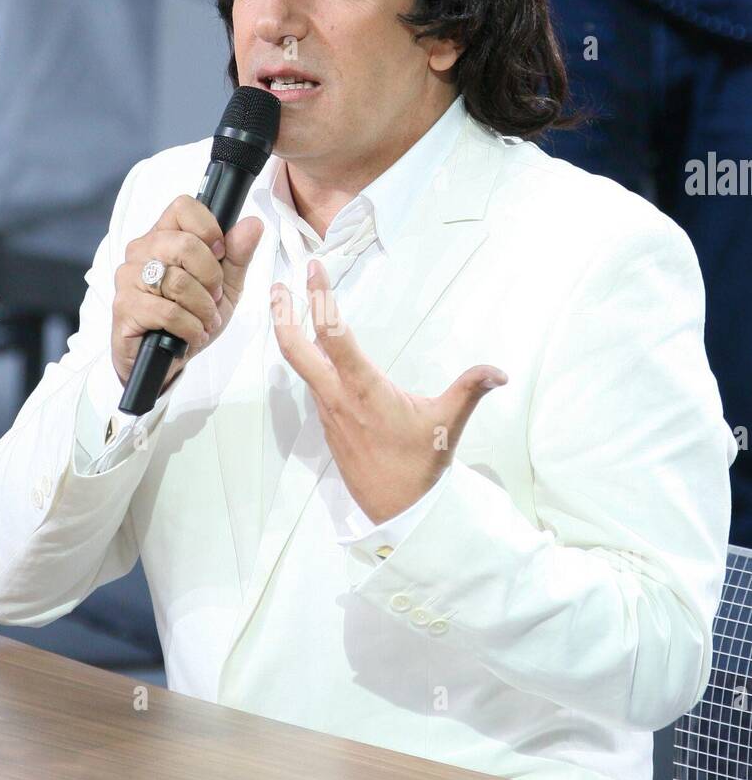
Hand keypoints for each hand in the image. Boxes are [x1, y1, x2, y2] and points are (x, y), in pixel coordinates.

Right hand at [112, 194, 263, 388]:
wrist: (165, 359)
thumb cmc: (190, 317)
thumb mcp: (224, 287)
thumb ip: (238, 255)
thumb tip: (253, 224)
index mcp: (164, 236)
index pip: (184, 207)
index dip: (210, 230)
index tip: (220, 255)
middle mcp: (141, 251)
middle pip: (185, 245)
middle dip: (211, 278)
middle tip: (214, 297)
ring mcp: (129, 278)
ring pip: (178, 281)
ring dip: (203, 308)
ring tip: (204, 321)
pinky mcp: (125, 307)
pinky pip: (168, 312)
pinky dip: (190, 327)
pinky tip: (192, 334)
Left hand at [270, 259, 507, 524]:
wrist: (397, 511)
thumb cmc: (420, 465)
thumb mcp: (448, 423)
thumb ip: (470, 389)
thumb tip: (500, 371)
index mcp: (364, 388)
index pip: (332, 334)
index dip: (320, 297)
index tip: (313, 269)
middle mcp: (337, 395)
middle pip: (295, 348)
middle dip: (283, 312)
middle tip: (279, 283)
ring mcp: (328, 410)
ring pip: (299, 365)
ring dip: (290, 333)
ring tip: (288, 304)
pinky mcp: (328, 422)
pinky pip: (312, 382)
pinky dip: (306, 357)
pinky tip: (312, 346)